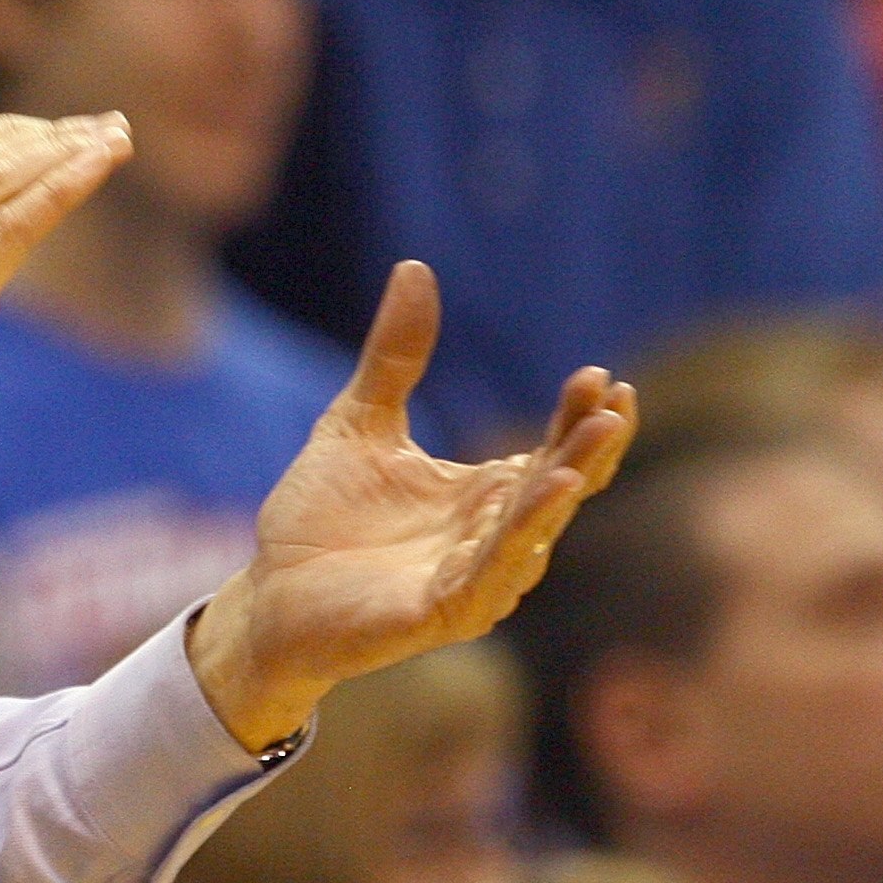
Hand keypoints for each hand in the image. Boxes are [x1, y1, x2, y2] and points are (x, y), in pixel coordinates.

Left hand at [189, 262, 635, 748]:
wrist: (268, 596)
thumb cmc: (320, 519)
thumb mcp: (360, 422)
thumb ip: (395, 357)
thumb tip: (415, 267)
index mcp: (483, 496)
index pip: (551, 452)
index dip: (578, 417)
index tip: (598, 376)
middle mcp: (492, 539)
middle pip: (558, 490)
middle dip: (588, 447)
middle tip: (615, 402)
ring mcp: (471, 581)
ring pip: (532, 535)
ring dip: (560, 494)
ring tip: (589, 450)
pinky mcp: (439, 614)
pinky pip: (487, 578)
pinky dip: (514, 544)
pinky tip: (540, 505)